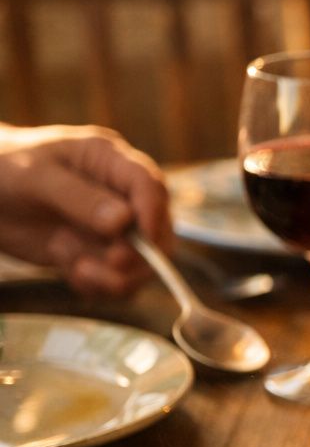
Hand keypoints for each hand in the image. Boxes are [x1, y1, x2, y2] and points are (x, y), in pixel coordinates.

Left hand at [0, 123, 170, 295]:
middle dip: (138, 255)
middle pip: (157, 232)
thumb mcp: (35, 176)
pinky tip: (67, 266)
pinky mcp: (94, 254)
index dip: (153, 215)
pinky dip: (95, 285)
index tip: (141, 240)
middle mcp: (119, 196)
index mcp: (110, 162)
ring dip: (114, 276)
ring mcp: (109, 228)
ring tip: (76, 268)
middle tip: (110, 263)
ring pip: (140, 264)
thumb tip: (124, 221)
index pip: (150, 187)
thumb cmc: (2, 168)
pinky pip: (113, 281)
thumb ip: (79, 197)